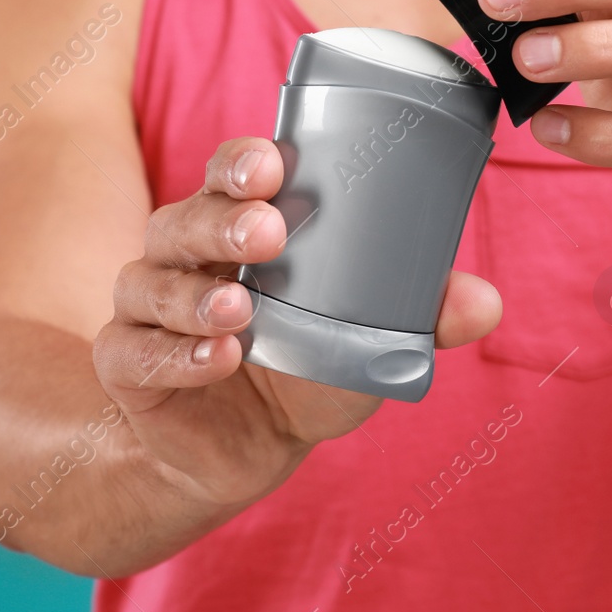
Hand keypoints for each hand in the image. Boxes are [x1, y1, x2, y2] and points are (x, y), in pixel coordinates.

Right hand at [91, 136, 501, 505]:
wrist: (249, 450)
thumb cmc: (308, 365)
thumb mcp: (368, 339)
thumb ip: (420, 314)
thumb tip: (485, 301)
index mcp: (239, 225)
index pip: (230, 173)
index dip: (242, 161)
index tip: (273, 162)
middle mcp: (186, 254)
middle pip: (184, 217)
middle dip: (222, 220)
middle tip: (268, 232)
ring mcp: (149, 307)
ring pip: (149, 281)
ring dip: (195, 295)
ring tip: (243, 310)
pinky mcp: (127, 365)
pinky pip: (132, 352)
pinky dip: (174, 355)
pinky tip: (218, 358)